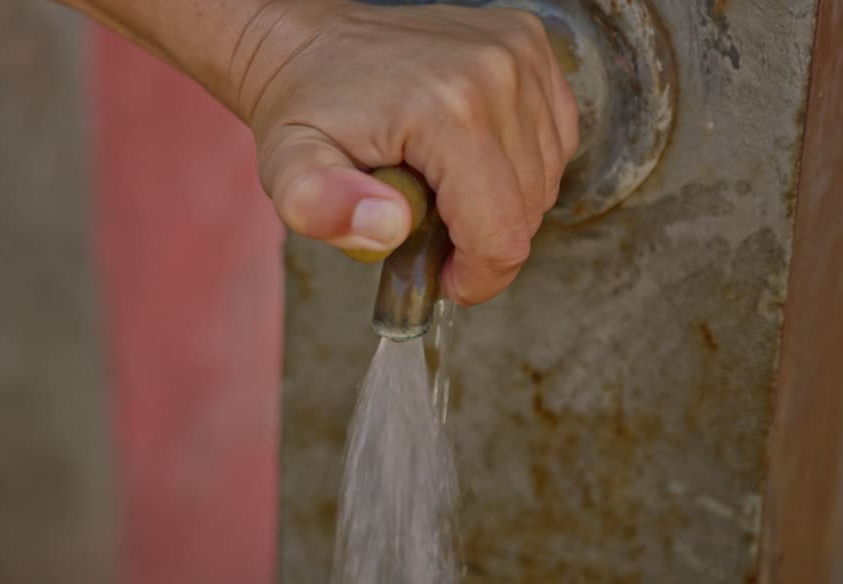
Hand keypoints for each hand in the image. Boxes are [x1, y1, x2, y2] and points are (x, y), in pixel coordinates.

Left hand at [234, 1, 578, 304]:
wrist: (307, 43)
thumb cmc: (304, 111)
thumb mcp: (288, 170)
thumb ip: (321, 207)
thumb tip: (388, 226)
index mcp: (448, 108)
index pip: (502, 232)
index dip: (478, 276)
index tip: (445, 280)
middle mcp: (497, 72)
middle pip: (527, 210)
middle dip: (483, 241)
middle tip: (428, 228)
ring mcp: (520, 52)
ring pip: (546, 178)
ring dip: (501, 202)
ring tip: (442, 187)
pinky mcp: (530, 44)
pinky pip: (555, 137)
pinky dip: (520, 164)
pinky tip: (469, 157)